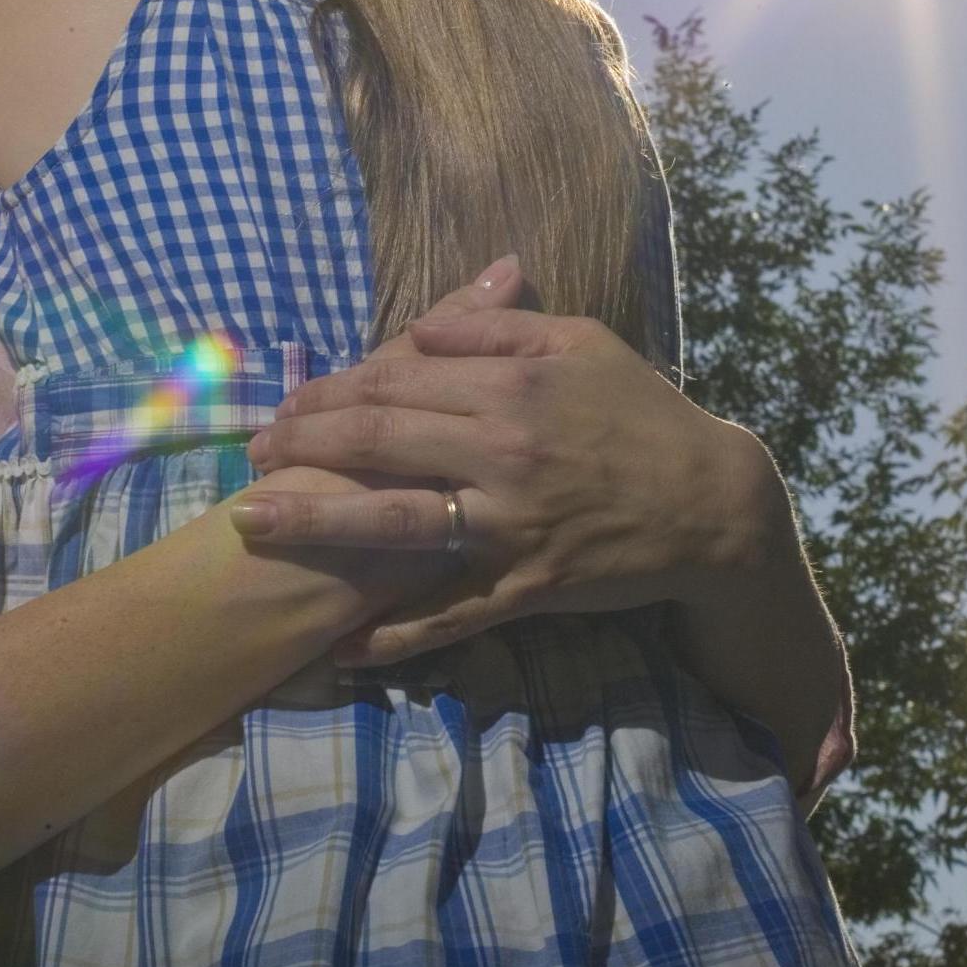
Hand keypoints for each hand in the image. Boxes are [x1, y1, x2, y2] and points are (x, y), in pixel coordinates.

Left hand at [238, 263, 785, 666]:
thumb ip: (496, 325)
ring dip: (315, 523)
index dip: (331, 389)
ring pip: (394, 521)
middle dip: (302, 444)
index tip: (288, 401)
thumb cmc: (643, 414)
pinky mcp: (528, 586)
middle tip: (253, 453)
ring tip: (253, 523)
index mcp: (513, 384)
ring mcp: (513, 523)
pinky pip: (450, 614)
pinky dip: (396, 633)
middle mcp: (503, 449)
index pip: (396, 378)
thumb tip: (419, 324)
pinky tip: (344, 642)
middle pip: (377, 439)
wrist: (714, 505)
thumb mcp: (581, 342)